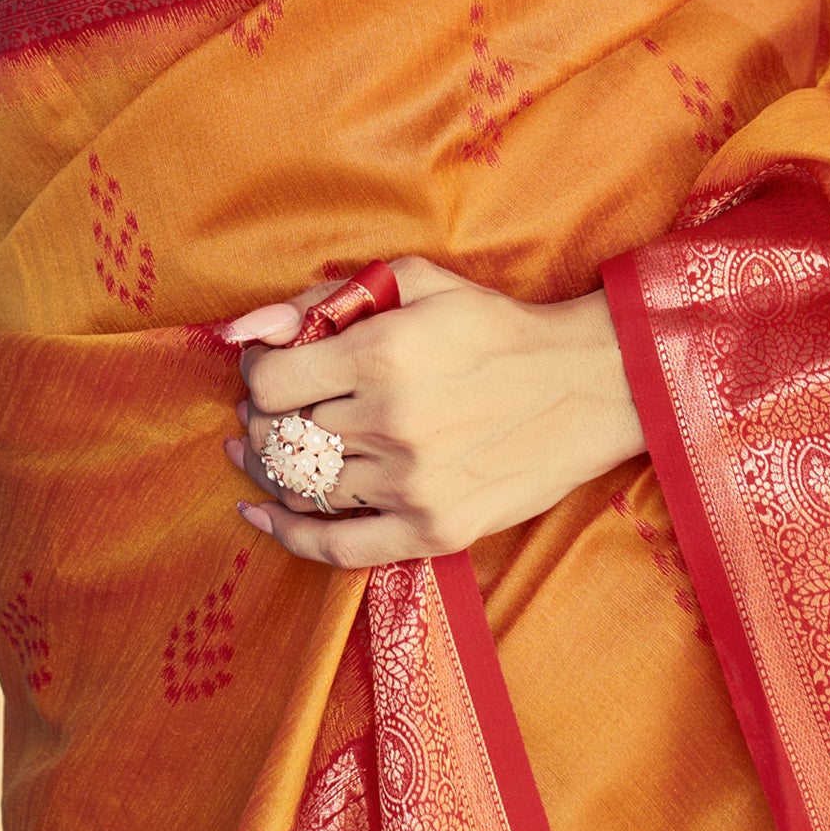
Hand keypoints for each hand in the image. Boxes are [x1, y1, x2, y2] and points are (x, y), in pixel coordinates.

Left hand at [221, 258, 644, 567]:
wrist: (584, 384)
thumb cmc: (492, 325)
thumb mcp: (412, 282)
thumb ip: (321, 300)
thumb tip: (244, 330)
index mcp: (382, 355)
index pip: (270, 383)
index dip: (256, 374)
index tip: (268, 367)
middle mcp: (392, 424)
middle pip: (280, 438)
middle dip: (260, 421)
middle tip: (268, 409)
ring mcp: (413, 485)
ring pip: (303, 488)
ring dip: (272, 468)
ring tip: (265, 450)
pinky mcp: (435, 530)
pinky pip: (339, 548)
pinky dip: (290, 535)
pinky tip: (262, 515)